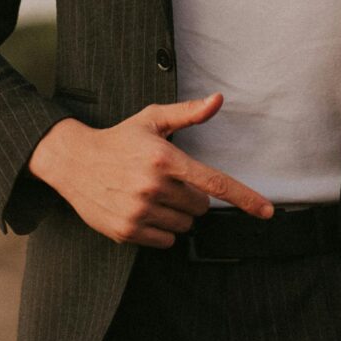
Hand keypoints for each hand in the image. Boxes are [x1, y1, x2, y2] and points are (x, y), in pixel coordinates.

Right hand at [26, 90, 274, 246]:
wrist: (73, 161)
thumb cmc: (119, 139)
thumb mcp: (152, 120)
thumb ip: (188, 113)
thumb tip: (218, 99)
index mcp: (164, 159)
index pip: (213, 183)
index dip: (244, 198)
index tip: (266, 211)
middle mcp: (153, 186)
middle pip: (200, 207)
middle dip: (191, 196)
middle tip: (167, 181)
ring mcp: (139, 211)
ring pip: (184, 225)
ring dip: (176, 213)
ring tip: (151, 194)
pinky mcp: (127, 231)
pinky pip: (165, 240)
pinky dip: (161, 229)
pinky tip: (142, 209)